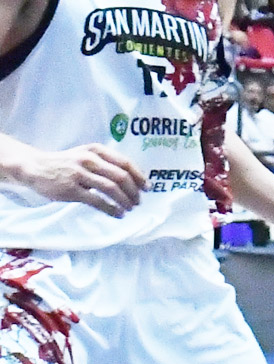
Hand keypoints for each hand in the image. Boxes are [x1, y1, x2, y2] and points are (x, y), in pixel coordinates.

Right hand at [11, 144, 146, 217]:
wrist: (36, 167)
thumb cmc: (66, 163)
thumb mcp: (87, 155)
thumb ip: (106, 163)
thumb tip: (131, 179)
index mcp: (97, 150)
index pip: (125, 163)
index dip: (139, 176)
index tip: (147, 187)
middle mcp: (91, 160)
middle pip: (121, 176)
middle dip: (134, 191)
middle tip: (139, 201)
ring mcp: (80, 174)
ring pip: (111, 188)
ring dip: (124, 200)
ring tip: (130, 209)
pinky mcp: (71, 189)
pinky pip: (97, 200)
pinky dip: (111, 208)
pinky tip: (117, 213)